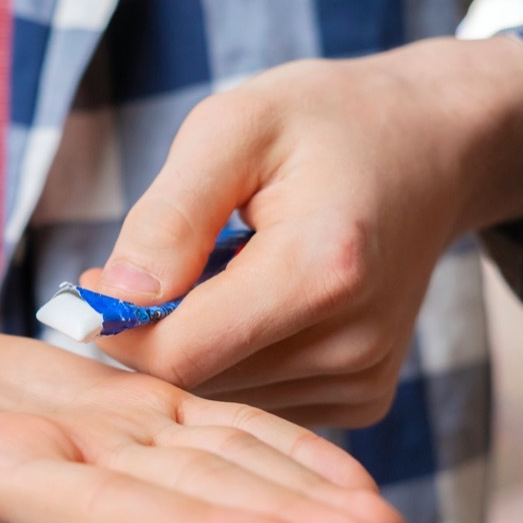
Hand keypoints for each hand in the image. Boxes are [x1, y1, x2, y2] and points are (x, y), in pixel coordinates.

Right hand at [0, 315, 403, 522]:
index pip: (101, 507)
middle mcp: (72, 470)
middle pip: (187, 503)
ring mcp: (108, 444)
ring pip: (220, 469)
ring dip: (306, 494)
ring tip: (387, 522)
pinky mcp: (126, 414)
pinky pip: (215, 430)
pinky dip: (278, 449)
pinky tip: (342, 469)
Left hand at [83, 36, 522, 426]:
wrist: (432, 145)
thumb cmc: (326, 122)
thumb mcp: (234, 128)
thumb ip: (169, 215)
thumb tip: (111, 296)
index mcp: (320, 270)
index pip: (179, 355)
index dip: (117, 329)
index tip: (91, 285)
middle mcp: (353, 343)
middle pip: (198, 382)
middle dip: (155, 333)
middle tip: (159, 263)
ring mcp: (365, 377)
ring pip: (223, 398)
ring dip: (197, 344)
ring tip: (219, 270)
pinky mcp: (367, 395)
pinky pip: (261, 399)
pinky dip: (235, 357)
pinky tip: (252, 300)